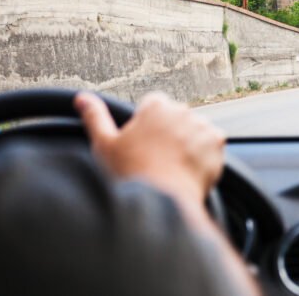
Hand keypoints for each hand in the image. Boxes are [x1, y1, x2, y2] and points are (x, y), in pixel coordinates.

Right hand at [73, 91, 224, 205]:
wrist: (163, 200)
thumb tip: (81, 98)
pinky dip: (204, 156)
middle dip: (169, 134)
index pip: (154, 106)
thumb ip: (95, 117)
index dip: (148, 125)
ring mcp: (202, 125)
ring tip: (172, 167)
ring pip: (194, 131)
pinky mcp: (217, 142)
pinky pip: (212, 146)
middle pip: (175, 118)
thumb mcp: (104, 145)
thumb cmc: (130, 173)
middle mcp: (182, 110)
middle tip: (157, 159)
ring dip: (188, 144)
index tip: (144, 144)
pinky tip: (188, 170)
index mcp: (155, 105)